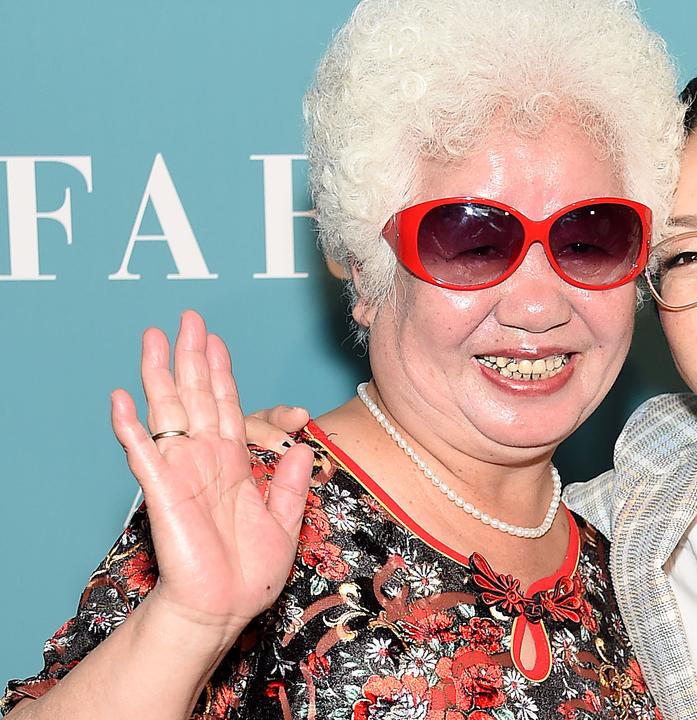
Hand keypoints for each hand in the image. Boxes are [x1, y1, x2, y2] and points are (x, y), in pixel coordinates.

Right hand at [110, 310, 312, 642]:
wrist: (223, 609)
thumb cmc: (249, 573)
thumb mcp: (285, 521)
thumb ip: (291, 483)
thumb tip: (305, 448)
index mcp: (232, 464)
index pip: (226, 406)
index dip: (221, 372)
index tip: (216, 339)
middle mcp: (204, 460)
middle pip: (196, 396)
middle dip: (192, 356)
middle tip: (187, 317)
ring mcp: (181, 472)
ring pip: (168, 413)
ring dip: (159, 374)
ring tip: (152, 338)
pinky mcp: (163, 491)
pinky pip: (144, 453)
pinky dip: (132, 425)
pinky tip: (121, 398)